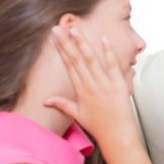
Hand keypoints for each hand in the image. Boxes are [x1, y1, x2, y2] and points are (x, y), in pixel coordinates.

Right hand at [44, 26, 138, 154]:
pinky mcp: (118, 85)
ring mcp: (104, 84)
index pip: (69, 65)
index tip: (55, 37)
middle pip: (76, 60)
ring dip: (82, 44)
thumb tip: (45, 101)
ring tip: (74, 30)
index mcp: (80, 90)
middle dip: (66, 43)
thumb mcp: (77, 115)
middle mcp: (90, 85)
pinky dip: (108, 53)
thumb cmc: (98, 126)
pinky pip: (112, 66)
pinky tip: (103, 39)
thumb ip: (62, 104)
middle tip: (57, 28)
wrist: (116, 136)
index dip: (61, 50)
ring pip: (91, 60)